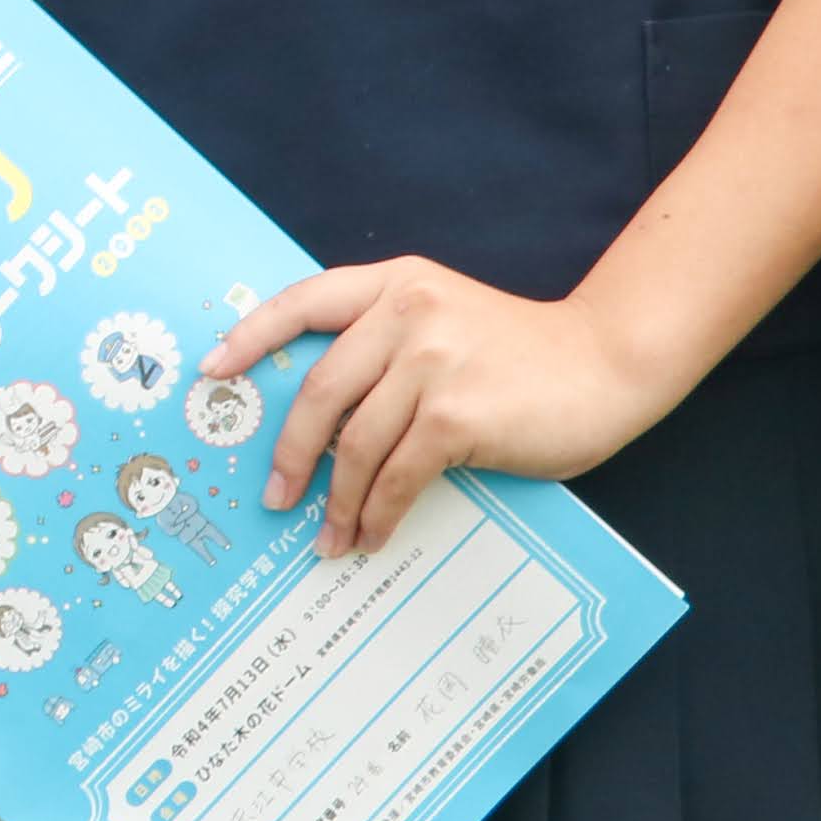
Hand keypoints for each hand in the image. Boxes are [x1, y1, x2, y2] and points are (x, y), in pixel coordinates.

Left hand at [213, 260, 677, 555]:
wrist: (607, 362)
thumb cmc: (523, 354)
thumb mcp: (445, 318)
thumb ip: (387, 341)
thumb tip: (321, 414)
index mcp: (394, 283)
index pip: (302, 302)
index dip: (251, 337)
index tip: (212, 371)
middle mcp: (406, 312)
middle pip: (318, 391)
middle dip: (288, 451)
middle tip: (272, 495)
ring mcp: (430, 361)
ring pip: (353, 443)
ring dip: (334, 499)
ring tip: (326, 536)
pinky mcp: (455, 415)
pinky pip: (395, 474)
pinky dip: (377, 512)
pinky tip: (371, 534)